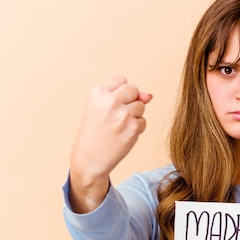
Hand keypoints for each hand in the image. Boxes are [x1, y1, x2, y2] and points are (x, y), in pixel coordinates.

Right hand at [69, 75, 152, 212]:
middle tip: (114, 116)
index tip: (109, 105)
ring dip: (133, 115)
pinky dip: (136, 128)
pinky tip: (122, 135)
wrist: (89, 159)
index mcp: (97, 92)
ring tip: (117, 126)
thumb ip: (126, 97)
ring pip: (141, 106)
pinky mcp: (134, 128)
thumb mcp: (101, 108)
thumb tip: (150, 96)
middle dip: (129, 101)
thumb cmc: (95, 132)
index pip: (122, 80)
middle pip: (134, 89)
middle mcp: (110, 101)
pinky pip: (143, 121)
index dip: (119, 93)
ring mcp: (123, 115)